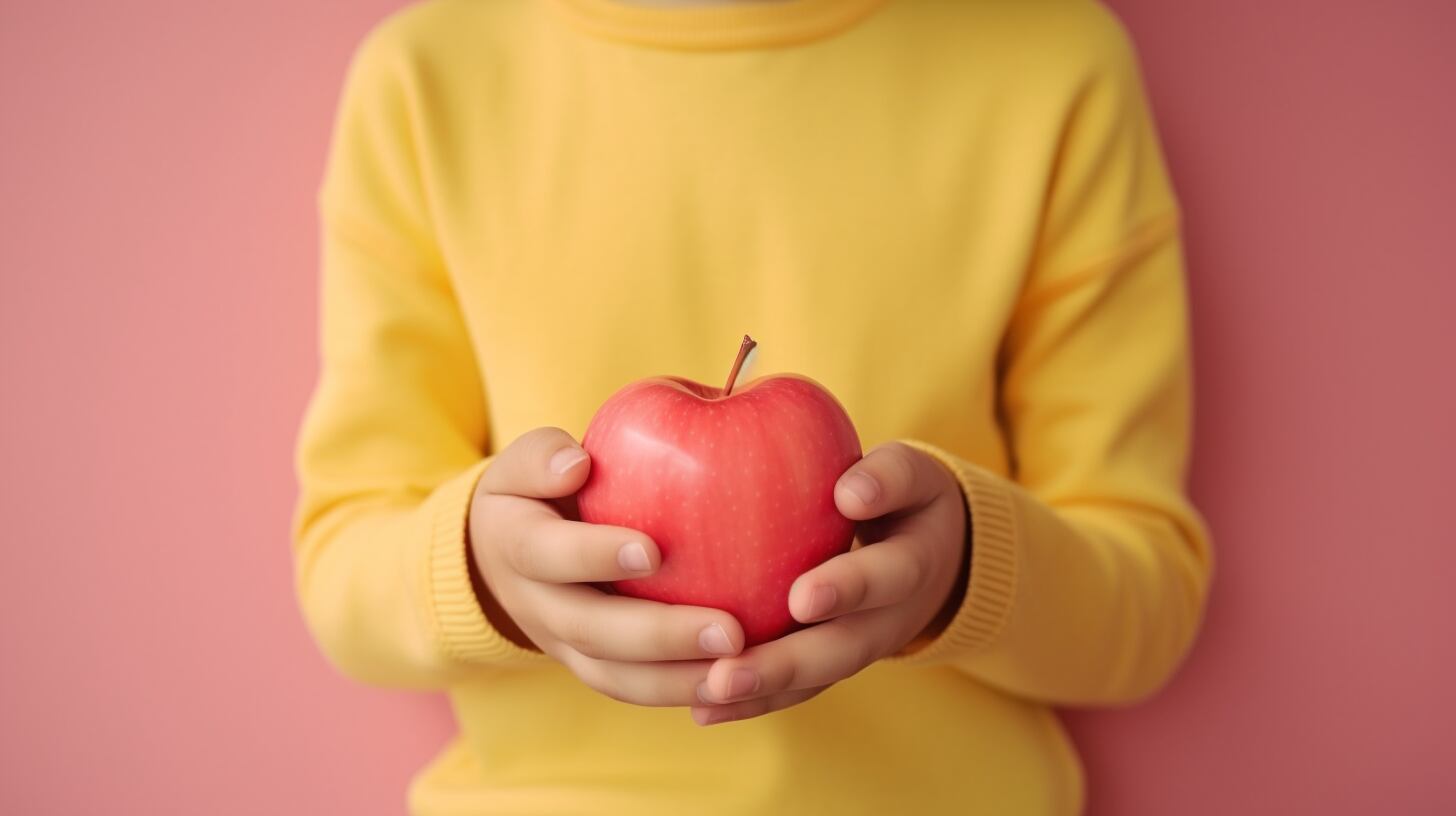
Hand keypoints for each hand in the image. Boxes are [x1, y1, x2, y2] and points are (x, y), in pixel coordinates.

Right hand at [468, 427, 746, 705]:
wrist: (504, 555)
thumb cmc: (535, 491)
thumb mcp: (523, 463)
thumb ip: (542, 457)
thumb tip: (577, 465)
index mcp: (514, 545)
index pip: (546, 553)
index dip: (594, 555)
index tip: (653, 550)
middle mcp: (534, 604)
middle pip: (590, 629)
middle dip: (659, 635)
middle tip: (728, 631)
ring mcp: (562, 645)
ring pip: (613, 675)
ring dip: (676, 679)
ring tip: (737, 665)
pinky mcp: (591, 666)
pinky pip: (632, 688)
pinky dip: (679, 690)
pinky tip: (731, 682)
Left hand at [690, 442, 967, 724]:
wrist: (933, 553)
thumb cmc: (905, 498)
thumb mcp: (911, 475)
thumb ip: (888, 477)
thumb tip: (848, 493)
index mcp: (913, 566)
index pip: (887, 576)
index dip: (848, 587)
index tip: (802, 598)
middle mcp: (889, 620)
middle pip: (842, 649)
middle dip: (786, 665)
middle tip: (730, 674)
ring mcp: (860, 649)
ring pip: (815, 680)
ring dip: (763, 692)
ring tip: (709, 695)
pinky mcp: (830, 665)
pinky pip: (794, 689)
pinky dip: (752, 702)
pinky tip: (702, 709)